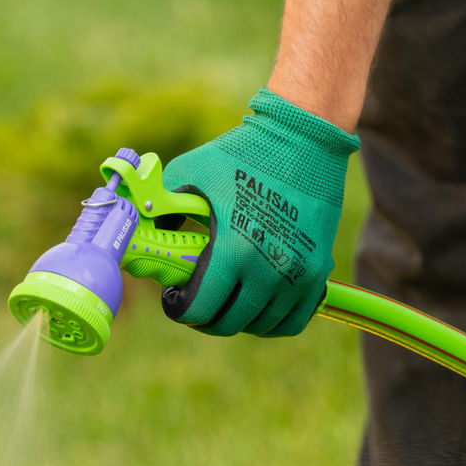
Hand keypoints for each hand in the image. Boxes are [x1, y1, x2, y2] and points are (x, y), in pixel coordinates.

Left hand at [161, 88, 358, 336]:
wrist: (303, 138)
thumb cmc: (241, 154)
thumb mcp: (190, 174)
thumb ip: (163, 209)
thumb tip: (147, 237)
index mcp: (235, 250)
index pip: (200, 309)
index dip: (180, 309)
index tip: (175, 300)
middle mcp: (269, 270)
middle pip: (228, 324)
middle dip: (204, 318)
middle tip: (197, 302)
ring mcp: (298, 275)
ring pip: (260, 327)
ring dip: (237, 319)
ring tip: (226, 300)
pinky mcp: (318, 273)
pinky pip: (292, 322)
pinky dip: (271, 323)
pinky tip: (255, 307)